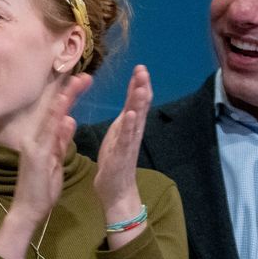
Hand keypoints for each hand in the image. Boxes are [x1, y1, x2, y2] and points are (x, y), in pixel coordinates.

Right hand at [0, 73, 85, 258]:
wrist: (28, 209)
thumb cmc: (42, 187)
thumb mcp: (56, 160)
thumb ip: (61, 139)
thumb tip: (69, 119)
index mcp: (44, 139)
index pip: (59, 113)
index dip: (70, 96)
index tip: (83, 81)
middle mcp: (37, 137)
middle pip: (55, 110)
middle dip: (69, 92)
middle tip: (84, 75)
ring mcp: (35, 145)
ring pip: (51, 118)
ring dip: (63, 100)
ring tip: (75, 84)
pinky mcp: (36, 155)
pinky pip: (48, 137)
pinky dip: (56, 123)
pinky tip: (64, 111)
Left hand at [94, 65, 151, 240]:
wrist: (115, 191)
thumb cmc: (114, 163)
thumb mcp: (117, 136)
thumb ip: (124, 121)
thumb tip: (130, 104)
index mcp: (128, 127)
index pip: (135, 102)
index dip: (138, 85)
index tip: (140, 67)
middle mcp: (132, 133)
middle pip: (140, 107)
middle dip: (142, 88)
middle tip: (143, 70)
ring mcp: (129, 144)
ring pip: (136, 120)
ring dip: (138, 102)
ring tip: (140, 86)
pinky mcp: (122, 156)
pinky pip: (127, 139)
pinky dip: (130, 126)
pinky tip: (132, 114)